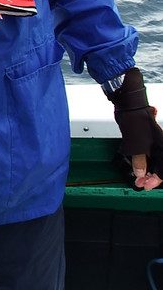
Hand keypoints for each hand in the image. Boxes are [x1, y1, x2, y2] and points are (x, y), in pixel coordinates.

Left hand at [106, 67, 162, 189]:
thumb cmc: (135, 120)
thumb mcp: (135, 146)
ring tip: (139, 175)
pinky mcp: (147, 138)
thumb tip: (140, 173)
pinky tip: (139, 165)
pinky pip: (150, 154)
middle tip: (141, 182)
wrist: (129, 104)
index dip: (155, 180)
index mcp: (162, 146)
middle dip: (152, 176)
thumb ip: (139, 162)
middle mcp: (161, 144)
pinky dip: (146, 161)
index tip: (144, 185)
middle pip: (161, 166)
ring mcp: (155, 141)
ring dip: (148, 170)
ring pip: (156, 161)